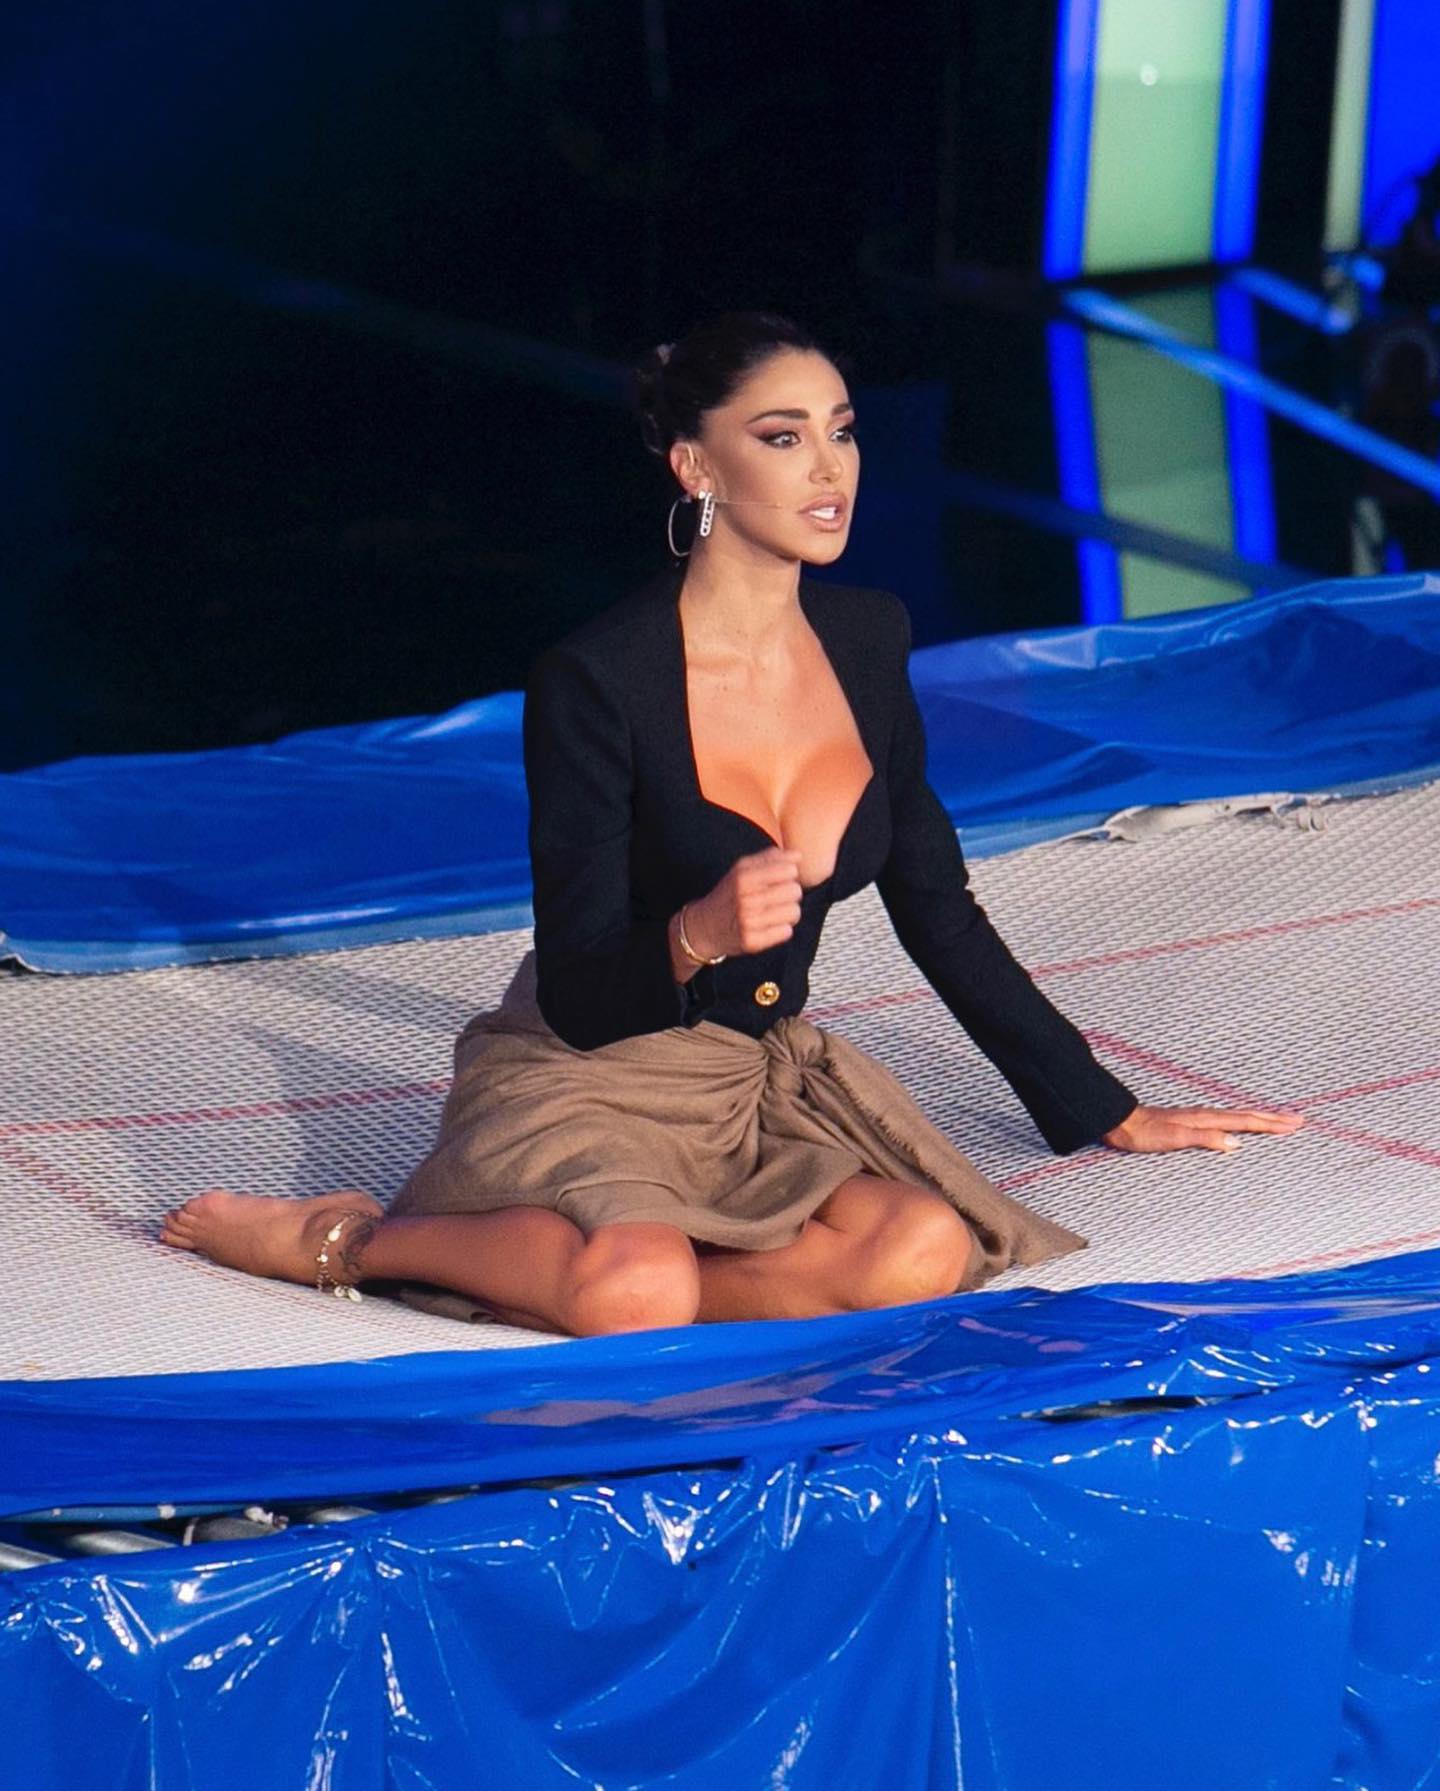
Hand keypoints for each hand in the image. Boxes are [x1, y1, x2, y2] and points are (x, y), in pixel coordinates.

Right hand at [685, 846, 804, 958]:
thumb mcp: (742, 869)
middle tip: (777, 897)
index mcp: (744, 876)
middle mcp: (746, 898)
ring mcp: (748, 922)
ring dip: (787, 912)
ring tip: (774, 912)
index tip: (780, 879)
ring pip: (794, 912)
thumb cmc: (728, 895)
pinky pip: (786, 932)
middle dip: (790, 893)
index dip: (789, 874)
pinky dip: (781, 929)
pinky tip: (769, 926)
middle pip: (795, 891)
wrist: (704, 926)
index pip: (790, 870)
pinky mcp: (752, 942)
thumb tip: (798, 856)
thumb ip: (770, 858)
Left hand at [1100, 1104, 1305, 1153]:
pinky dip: (1241, 1123)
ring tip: (1277, 1120)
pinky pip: (1226, 1121)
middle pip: (1246, 1115)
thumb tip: (1237, 1144)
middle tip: (1298, 1119)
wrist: (1121, 1122)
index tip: (1294, 1125)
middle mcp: (1206, 1115)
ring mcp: (1199, 1118)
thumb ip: (1206, 1139)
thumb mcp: (1175, 1138)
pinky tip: (1240, 1128)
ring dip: (1260, 1119)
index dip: (1271, 1124)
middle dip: (1273, 1118)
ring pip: (1237, 1116)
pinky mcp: (1191, 1123)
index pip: (1246, 1122)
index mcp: (1207, 1118)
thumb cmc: (1145, 1133)